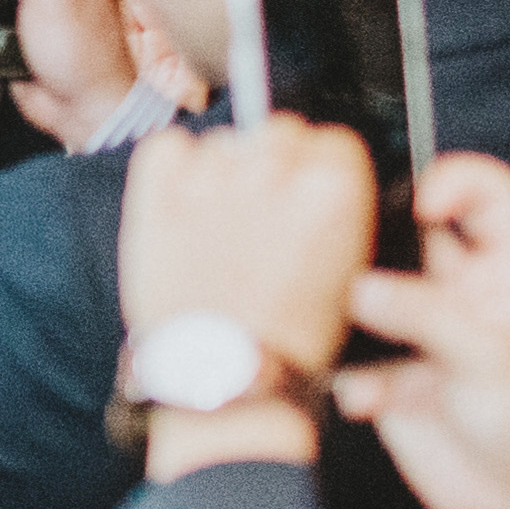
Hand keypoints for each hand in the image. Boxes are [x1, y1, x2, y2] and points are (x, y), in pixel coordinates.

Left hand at [114, 114, 375, 385]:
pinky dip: (170, 169)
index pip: (330, 140)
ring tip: (216, 230)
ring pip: (221, 142)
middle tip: (258, 218)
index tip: (304, 197)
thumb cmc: (288, 339)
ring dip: (220, 173)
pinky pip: (165, 148)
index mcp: (335, 187)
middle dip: (271, 167)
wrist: (225, 377)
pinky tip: (181, 211)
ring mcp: (214, 178)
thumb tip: (312, 173)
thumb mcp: (348, 268)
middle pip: (277, 131)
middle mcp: (276, 170)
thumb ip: (335, 208)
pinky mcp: (160, 193)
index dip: (316, 170)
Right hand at [334, 154, 509, 508]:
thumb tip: (363, 288)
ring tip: (341, 320)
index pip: (485, 194)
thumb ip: (428, 316)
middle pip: (409, 232)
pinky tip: (369, 400)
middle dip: (374, 236)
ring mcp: (421, 334)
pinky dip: (345, 374)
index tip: (420, 203)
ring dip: (347, 304)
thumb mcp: (494, 360)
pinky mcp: (390, 379)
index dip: (452, 181)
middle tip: (345, 248)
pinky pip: (347, 359)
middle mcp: (460, 293)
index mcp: (506, 272)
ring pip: (366, 291)